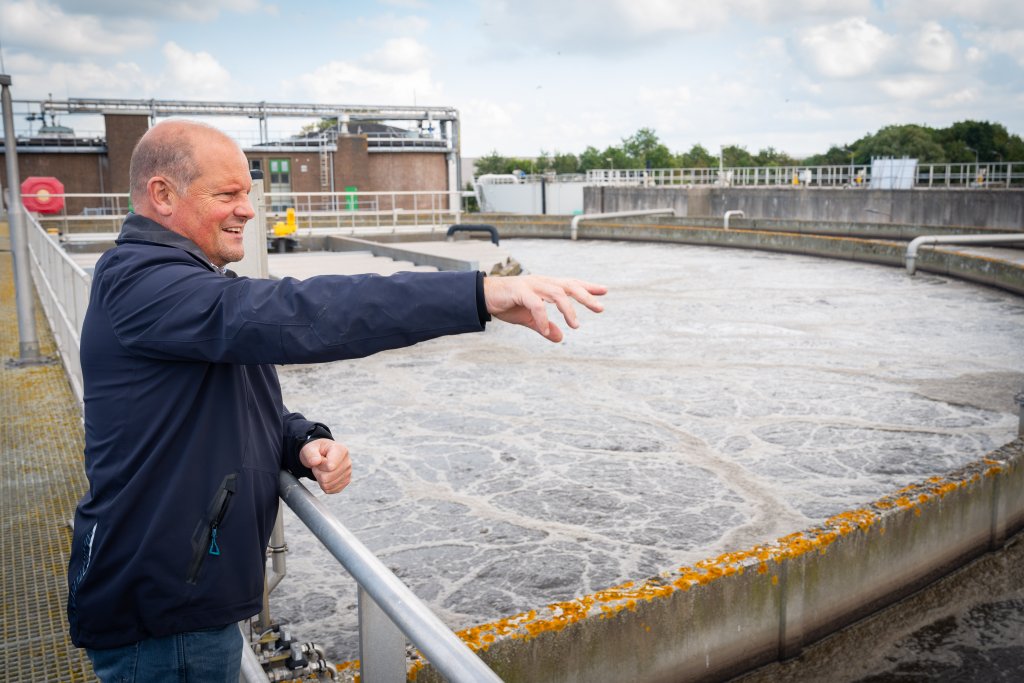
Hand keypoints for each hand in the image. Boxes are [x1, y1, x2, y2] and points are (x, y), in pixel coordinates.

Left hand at [299, 438, 351, 493]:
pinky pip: (331, 490)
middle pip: (327, 478)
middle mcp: (347, 462)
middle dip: (318, 473)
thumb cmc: (316, 451)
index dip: (319, 466)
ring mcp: (348, 473)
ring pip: (328, 485)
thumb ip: (311, 454)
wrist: (321, 455)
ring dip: (320, 479)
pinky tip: (325, 475)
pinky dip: (324, 485)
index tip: (319, 459)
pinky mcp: (345, 482)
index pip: (330, 467)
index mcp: (341, 450)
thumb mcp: (310, 448)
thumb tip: (315, 462)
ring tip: (322, 469)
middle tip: (319, 465)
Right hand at [483, 275, 606, 341]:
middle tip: (600, 308)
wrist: (482, 297)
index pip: (570, 284)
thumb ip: (544, 327)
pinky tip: (546, 330)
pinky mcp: (519, 291)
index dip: (587, 287)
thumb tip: (560, 338)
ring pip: (557, 293)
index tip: (604, 291)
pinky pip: (536, 305)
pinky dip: (543, 318)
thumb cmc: (506, 304)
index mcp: (545, 286)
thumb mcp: (528, 319)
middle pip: (569, 286)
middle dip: (586, 296)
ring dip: (568, 310)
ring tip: (576, 326)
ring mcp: (531, 285)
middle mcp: (541, 282)